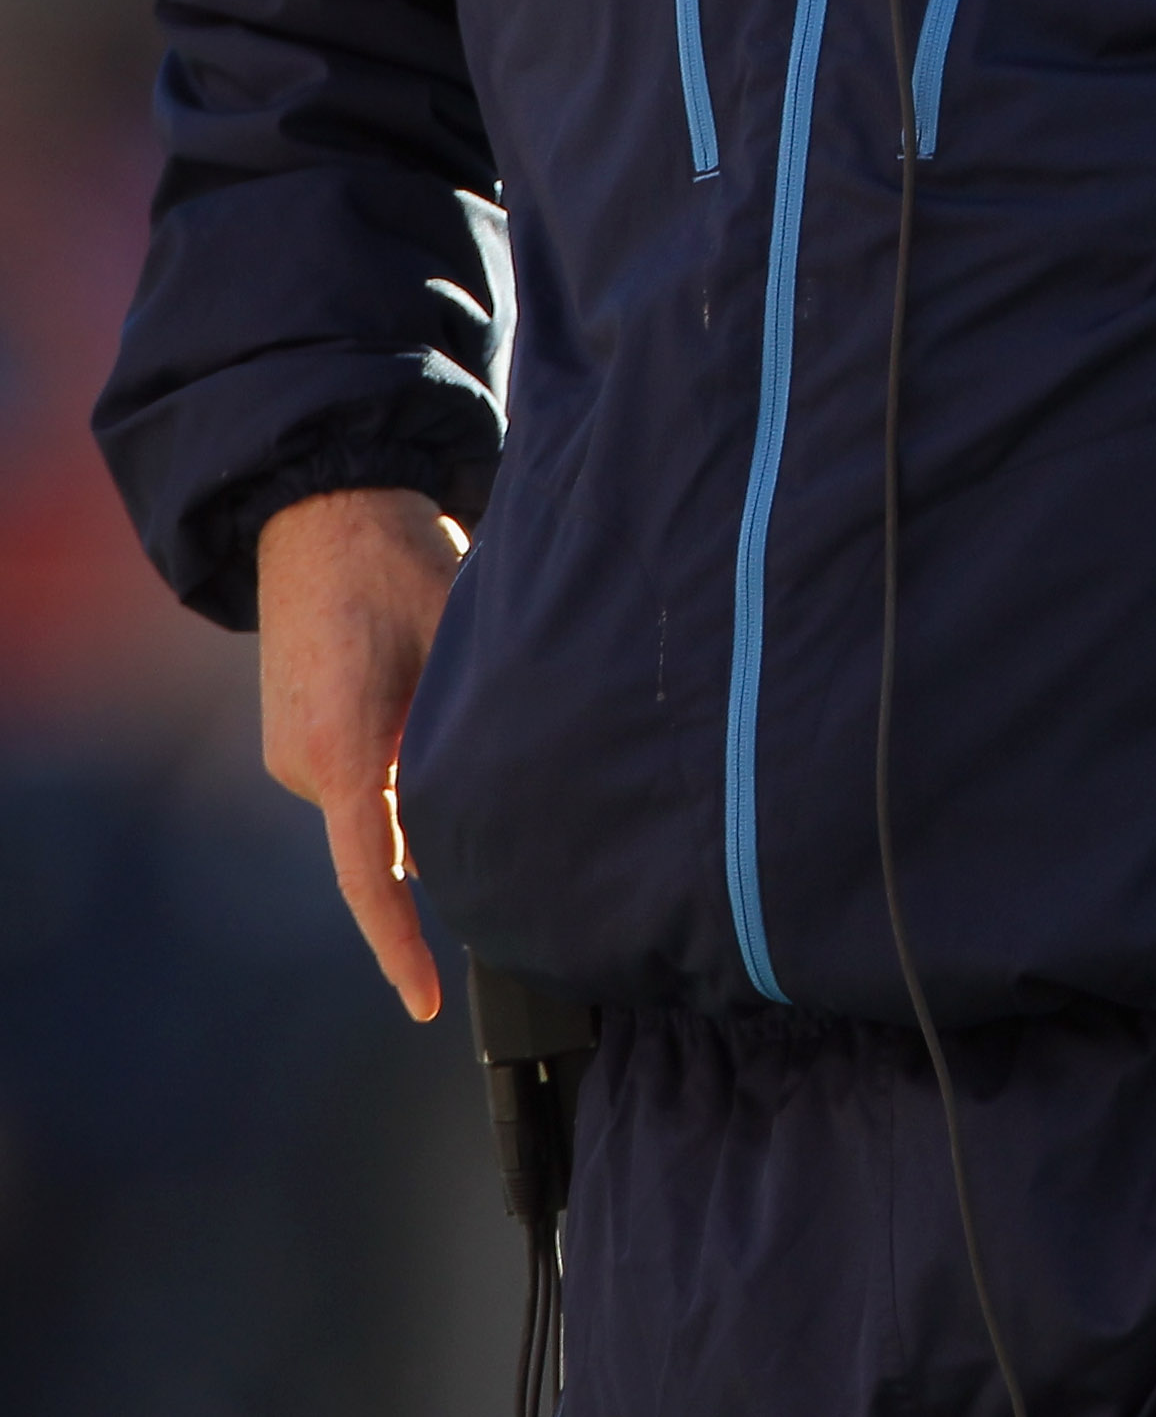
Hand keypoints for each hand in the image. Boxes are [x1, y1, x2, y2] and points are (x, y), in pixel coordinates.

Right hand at [257, 486, 467, 1022]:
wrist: (319, 506)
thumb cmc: (396, 559)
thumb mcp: (456, 630)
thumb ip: (475, 717)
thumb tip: (513, 786)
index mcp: (343, 746)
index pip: (369, 872)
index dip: (398, 943)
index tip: (422, 1003)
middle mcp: (302, 764)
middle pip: (384, 837)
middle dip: (439, 832)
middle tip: (507, 797)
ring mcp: (289, 752)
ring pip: (374, 803)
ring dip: (417, 780)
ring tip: (448, 699)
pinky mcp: (292, 735)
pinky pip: (355, 774)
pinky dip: (393, 759)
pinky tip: (416, 694)